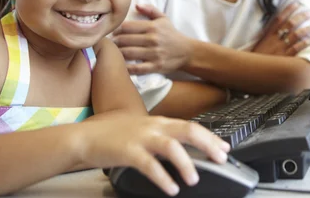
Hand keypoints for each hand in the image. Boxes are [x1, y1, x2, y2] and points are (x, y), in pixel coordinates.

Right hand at [81, 114, 229, 195]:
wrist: (85, 137)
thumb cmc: (112, 135)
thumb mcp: (142, 130)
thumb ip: (160, 136)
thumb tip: (180, 147)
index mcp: (158, 122)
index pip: (190, 126)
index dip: (210, 136)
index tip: (224, 147)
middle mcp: (153, 127)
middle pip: (188, 130)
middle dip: (208, 144)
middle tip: (221, 158)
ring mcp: (141, 138)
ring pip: (171, 146)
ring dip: (186, 163)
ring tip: (194, 179)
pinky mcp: (128, 152)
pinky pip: (150, 165)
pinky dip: (163, 177)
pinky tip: (171, 188)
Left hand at [113, 4, 192, 74]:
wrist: (187, 52)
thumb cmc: (172, 34)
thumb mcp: (163, 18)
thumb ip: (150, 10)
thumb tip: (136, 5)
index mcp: (152, 27)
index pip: (127, 27)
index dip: (116, 29)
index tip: (111, 33)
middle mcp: (152, 39)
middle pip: (125, 40)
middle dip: (114, 42)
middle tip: (107, 44)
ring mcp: (153, 54)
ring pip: (128, 53)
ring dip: (117, 54)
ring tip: (111, 54)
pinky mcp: (155, 66)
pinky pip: (136, 68)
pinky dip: (126, 68)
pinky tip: (119, 67)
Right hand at [252, 1, 309, 55]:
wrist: (252, 69)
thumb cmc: (256, 57)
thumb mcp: (259, 43)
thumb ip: (267, 34)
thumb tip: (277, 26)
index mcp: (268, 34)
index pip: (279, 18)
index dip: (288, 10)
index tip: (297, 3)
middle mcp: (275, 39)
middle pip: (290, 24)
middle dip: (301, 17)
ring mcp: (280, 48)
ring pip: (296, 35)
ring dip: (306, 29)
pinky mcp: (284, 58)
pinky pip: (295, 49)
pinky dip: (303, 44)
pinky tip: (309, 40)